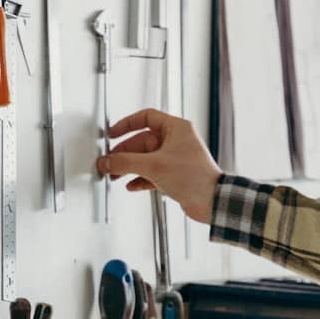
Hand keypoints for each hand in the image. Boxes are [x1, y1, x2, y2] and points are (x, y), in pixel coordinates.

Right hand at [97, 110, 221, 223]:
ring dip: (129, 167)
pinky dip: (140, 178)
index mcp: (177, 128)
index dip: (127, 124)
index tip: (113, 132)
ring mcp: (176, 159)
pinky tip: (131, 185)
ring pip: (146, 158)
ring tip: (115, 174)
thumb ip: (125, 162)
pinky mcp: (175, 175)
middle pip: (142, 141)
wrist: (211, 201)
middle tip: (110, 161)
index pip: (147, 117)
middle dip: (124, 152)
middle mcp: (177, 141)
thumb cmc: (195, 177)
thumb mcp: (154, 165)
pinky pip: (152, 173)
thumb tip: (108, 161)